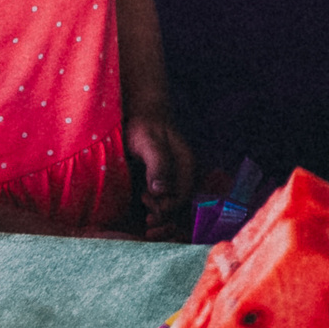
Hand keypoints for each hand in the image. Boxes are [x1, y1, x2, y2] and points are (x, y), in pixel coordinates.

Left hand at [124, 113, 194, 240]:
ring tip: (142, 201)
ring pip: (173, 205)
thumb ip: (157, 164)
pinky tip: (143, 201)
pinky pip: (164, 200)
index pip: (182, 197)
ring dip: (159, 212)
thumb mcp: (150, 142)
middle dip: (162, 213)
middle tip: (143, 201)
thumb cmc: (145, 126)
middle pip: (179, 205)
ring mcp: (174, 178)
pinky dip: (155, 207)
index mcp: (186, 166)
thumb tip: (160, 191)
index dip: (166, 206)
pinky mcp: (163, 180)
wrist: (142, 114)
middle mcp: (184, 175)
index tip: (146, 199)